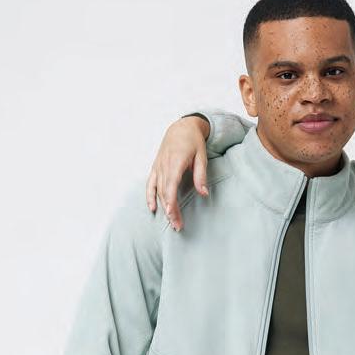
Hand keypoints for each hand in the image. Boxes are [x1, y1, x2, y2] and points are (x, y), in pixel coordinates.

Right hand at [145, 115, 210, 231]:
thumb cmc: (193, 141)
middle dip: (171, 211)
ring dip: (164, 208)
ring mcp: (158, 167)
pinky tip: (153, 208)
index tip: (173, 215)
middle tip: (178, 226)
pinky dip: (150, 196)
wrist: (181, 127)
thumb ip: (201, 175)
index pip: (171, 186)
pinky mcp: (156, 167)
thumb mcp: (201, 156)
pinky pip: (150, 184)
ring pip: (158, 191)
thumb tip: (204, 194)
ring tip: (172, 222)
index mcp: (175, 162)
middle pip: (165, 192)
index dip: (171, 201)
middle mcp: (164, 165)